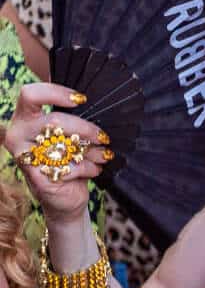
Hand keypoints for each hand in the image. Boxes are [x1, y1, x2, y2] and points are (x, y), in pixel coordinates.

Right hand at [3, 81, 112, 223]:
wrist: (64, 194)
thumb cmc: (68, 156)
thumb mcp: (68, 133)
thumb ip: (72, 117)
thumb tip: (94, 102)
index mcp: (24, 118)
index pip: (30, 94)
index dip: (56, 92)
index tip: (81, 99)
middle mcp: (18, 134)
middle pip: (56, 119)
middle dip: (86, 129)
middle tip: (103, 137)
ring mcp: (25, 156)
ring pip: (65, 144)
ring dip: (92, 151)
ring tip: (103, 155)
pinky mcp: (38, 176)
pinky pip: (71, 167)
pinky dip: (89, 168)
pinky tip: (94, 169)